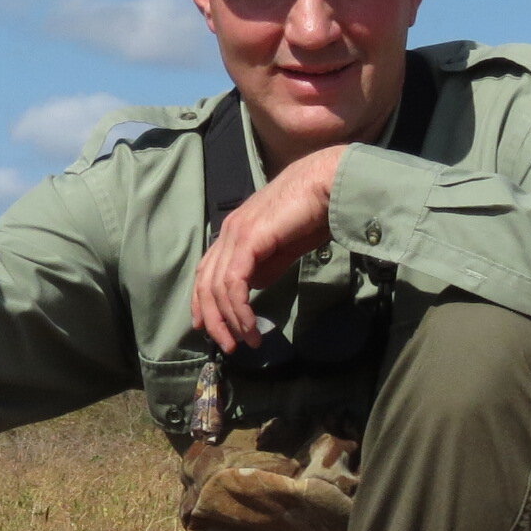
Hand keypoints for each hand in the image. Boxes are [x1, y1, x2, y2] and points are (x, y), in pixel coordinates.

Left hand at [192, 145, 346, 351]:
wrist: (328, 184)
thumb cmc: (313, 212)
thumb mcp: (284, 248)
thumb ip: (265, 266)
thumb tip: (251, 288)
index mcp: (234, 232)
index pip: (206, 272)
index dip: (202, 303)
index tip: (209, 329)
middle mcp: (228, 232)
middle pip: (205, 284)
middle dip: (213, 320)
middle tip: (228, 346)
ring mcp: (235, 234)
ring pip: (217, 287)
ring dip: (229, 321)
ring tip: (246, 341)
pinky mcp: (248, 240)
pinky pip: (234, 283)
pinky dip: (239, 309)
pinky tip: (250, 326)